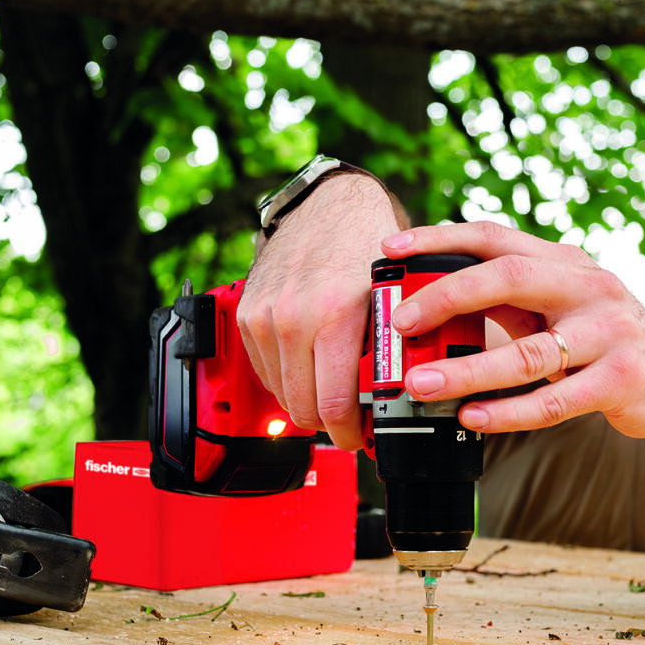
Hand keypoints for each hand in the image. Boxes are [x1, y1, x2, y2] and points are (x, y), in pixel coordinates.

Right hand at [237, 174, 405, 450]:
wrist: (328, 205)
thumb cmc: (365, 245)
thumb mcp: (392, 298)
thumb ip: (389, 349)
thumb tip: (397, 401)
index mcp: (334, 316)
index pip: (333, 405)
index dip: (348, 434)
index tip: (359, 439)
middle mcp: (293, 319)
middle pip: (303, 408)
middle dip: (328, 424)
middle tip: (349, 424)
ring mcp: (265, 318)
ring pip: (281, 395)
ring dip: (307, 402)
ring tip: (332, 394)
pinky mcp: (247, 316)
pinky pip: (265, 371)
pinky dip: (288, 379)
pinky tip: (310, 369)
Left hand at [381, 222, 644, 438]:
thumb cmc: (606, 345)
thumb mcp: (561, 309)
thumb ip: (508, 302)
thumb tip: (429, 305)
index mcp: (567, 263)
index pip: (497, 237)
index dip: (442, 238)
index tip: (393, 249)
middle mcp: (590, 288)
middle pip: (510, 278)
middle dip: (448, 296)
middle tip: (401, 322)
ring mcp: (610, 333)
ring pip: (527, 353)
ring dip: (467, 369)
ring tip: (422, 382)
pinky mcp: (621, 381)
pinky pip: (554, 400)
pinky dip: (509, 411)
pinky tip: (472, 418)